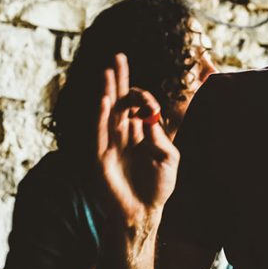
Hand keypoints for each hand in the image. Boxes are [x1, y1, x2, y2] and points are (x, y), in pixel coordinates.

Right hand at [96, 52, 178, 229]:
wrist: (143, 211)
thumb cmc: (158, 187)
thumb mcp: (168, 158)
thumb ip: (159, 136)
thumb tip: (149, 114)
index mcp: (140, 133)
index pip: (138, 105)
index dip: (143, 97)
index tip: (150, 102)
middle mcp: (123, 134)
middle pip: (120, 100)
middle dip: (120, 79)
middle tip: (118, 57)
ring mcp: (109, 144)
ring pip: (108, 112)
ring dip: (109, 91)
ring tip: (108, 71)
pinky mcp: (100, 157)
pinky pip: (99, 132)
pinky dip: (101, 116)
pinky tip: (104, 99)